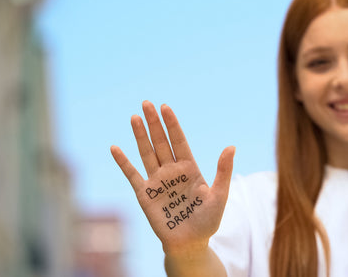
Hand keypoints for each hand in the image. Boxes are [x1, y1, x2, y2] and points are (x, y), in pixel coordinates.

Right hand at [110, 101, 234, 253]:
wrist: (190, 244)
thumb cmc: (207, 221)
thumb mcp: (219, 195)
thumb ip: (223, 171)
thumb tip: (231, 147)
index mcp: (190, 168)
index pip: (179, 141)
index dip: (172, 124)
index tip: (165, 107)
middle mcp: (172, 171)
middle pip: (161, 142)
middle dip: (154, 123)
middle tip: (146, 103)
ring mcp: (157, 181)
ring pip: (146, 153)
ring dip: (140, 136)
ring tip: (134, 117)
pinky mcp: (145, 194)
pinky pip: (132, 174)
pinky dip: (123, 162)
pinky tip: (115, 148)